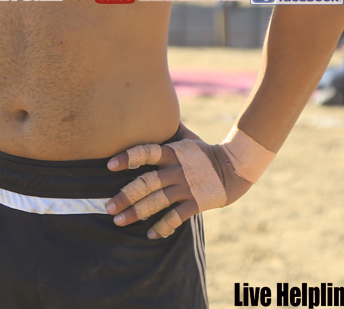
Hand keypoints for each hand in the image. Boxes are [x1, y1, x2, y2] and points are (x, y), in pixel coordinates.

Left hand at [105, 132, 250, 239]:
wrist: (234, 168)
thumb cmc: (205, 152)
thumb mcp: (188, 138)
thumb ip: (170, 129)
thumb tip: (157, 109)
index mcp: (172, 153)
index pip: (146, 152)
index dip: (128, 157)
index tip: (109, 165)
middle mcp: (176, 170)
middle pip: (146, 183)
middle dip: (125, 196)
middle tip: (108, 207)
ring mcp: (186, 187)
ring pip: (156, 202)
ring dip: (136, 213)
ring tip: (119, 221)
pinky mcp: (196, 203)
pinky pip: (176, 217)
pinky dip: (162, 227)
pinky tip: (150, 234)